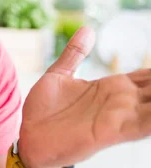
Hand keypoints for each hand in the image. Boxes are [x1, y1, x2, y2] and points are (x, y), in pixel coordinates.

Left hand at [18, 27, 150, 167]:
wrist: (28, 137)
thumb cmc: (44, 109)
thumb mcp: (59, 74)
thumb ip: (75, 53)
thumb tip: (88, 29)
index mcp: (111, 87)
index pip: (147, 76)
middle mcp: (120, 102)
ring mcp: (118, 117)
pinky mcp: (110, 132)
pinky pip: (142, 126)